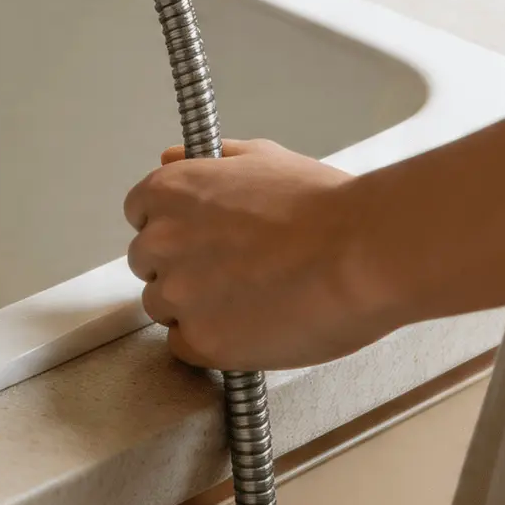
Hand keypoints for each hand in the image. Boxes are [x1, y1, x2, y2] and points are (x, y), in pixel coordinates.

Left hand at [124, 139, 392, 370]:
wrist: (365, 252)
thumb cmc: (324, 206)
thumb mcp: (262, 158)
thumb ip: (204, 161)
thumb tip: (169, 158)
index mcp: (167, 192)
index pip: (140, 216)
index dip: (174, 230)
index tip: (201, 240)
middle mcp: (159, 241)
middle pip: (148, 264)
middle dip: (183, 268)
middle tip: (235, 272)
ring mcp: (177, 293)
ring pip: (163, 307)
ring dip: (194, 307)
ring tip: (251, 300)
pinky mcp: (201, 339)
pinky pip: (183, 346)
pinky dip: (209, 343)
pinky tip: (249, 328)